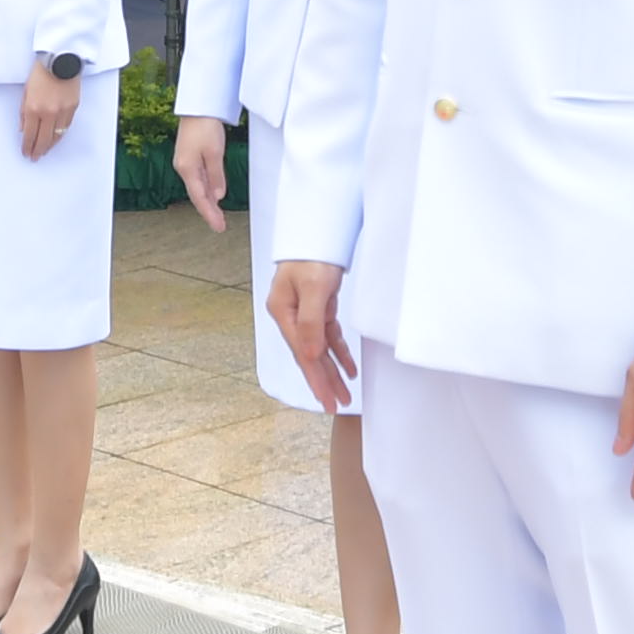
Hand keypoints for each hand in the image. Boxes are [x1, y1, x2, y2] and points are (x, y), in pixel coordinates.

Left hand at [18, 60, 79, 158]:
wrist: (60, 59)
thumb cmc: (41, 72)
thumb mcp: (26, 92)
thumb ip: (24, 113)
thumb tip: (24, 129)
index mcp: (34, 108)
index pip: (30, 135)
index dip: (27, 147)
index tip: (26, 153)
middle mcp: (49, 113)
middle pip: (43, 139)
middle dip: (38, 150)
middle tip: (35, 157)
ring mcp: (62, 111)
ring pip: (57, 136)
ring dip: (50, 145)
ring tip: (45, 151)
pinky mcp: (73, 107)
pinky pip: (66, 127)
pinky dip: (60, 135)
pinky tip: (56, 139)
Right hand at [173, 114, 230, 229]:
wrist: (197, 107)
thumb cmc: (205, 126)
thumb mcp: (215, 153)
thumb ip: (216, 176)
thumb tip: (218, 195)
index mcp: (187, 169)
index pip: (200, 198)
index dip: (209, 213)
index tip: (218, 226)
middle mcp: (184, 168)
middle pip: (197, 195)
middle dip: (209, 211)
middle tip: (219, 225)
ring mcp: (186, 162)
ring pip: (198, 187)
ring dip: (208, 201)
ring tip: (217, 215)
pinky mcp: (190, 157)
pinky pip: (199, 178)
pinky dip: (206, 188)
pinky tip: (213, 195)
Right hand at [268, 260, 354, 412]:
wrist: (318, 227)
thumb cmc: (312, 252)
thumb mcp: (313, 286)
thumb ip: (311, 322)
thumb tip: (310, 357)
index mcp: (283, 312)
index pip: (302, 353)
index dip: (315, 379)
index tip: (327, 401)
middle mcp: (291, 315)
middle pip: (309, 355)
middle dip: (324, 381)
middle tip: (336, 406)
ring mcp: (304, 311)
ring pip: (320, 348)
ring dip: (333, 370)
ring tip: (344, 394)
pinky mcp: (318, 306)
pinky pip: (329, 335)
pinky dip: (339, 351)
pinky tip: (349, 367)